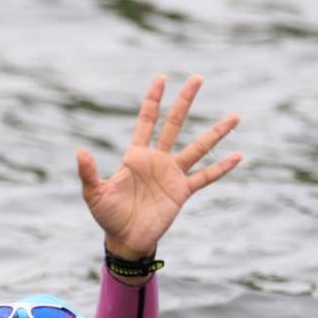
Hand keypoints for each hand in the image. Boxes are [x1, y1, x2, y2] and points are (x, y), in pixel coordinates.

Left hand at [76, 74, 241, 259]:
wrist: (125, 240)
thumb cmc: (108, 216)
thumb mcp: (94, 194)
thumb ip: (89, 173)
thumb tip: (79, 152)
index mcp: (136, 156)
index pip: (147, 121)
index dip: (153, 100)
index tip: (162, 78)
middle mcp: (157, 160)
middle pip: (174, 124)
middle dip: (185, 101)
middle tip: (198, 78)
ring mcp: (172, 175)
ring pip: (197, 148)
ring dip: (216, 133)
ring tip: (235, 116)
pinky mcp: (182, 192)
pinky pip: (205, 177)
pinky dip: (221, 167)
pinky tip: (238, 156)